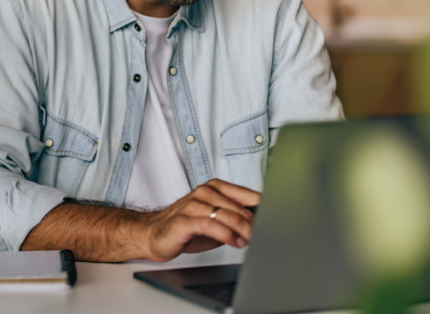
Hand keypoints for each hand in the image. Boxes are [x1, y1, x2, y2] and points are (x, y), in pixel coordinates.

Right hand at [139, 179, 259, 261]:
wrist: (152, 233)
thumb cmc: (186, 227)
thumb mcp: (216, 220)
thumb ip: (236, 218)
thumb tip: (263, 224)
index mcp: (214, 187)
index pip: (248, 195)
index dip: (264, 210)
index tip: (277, 222)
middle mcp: (204, 192)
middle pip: (240, 208)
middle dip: (255, 226)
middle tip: (264, 238)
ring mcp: (193, 204)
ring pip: (227, 216)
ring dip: (244, 232)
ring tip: (250, 242)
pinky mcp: (184, 220)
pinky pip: (210, 225)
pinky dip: (227, 235)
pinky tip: (235, 242)